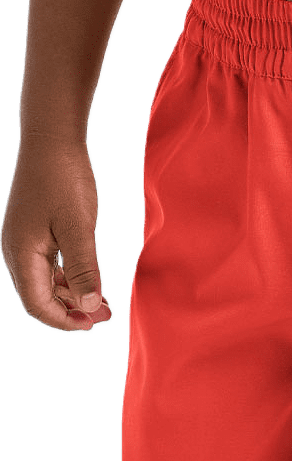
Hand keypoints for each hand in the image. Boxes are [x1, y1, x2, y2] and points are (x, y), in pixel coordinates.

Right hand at [1, 137, 112, 331]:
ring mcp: (23, 243)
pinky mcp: (33, 234)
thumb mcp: (79, 227)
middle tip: (106, 315)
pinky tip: (91, 281)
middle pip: (40, 299)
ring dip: (73, 296)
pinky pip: (48, 267)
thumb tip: (90, 307)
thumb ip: (84, 269)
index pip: (37, 305)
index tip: (95, 324)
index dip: (65, 321)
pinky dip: (69, 279)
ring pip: (45, 284)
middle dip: (72, 311)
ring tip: (104, 302)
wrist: (51, 137)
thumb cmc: (64, 178)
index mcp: (21, 254)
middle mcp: (16, 252)